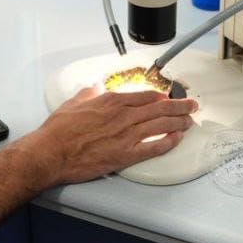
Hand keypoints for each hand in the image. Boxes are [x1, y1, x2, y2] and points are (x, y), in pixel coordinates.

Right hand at [28, 87, 197, 183]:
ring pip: (160, 125)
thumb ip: (88, 94)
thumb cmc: (59, 131)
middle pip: (159, 108)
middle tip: (191, 105)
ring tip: (190, 121)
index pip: (145, 96)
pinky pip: (153, 147)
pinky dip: (168, 142)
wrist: (52, 152)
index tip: (169, 97)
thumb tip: (94, 88)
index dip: (161, 96)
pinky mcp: (125, 154)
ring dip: (179, 122)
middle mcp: (122, 116)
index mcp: (111, 101)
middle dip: (179, 105)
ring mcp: (126, 135)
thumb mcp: (73, 103)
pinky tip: (177, 139)